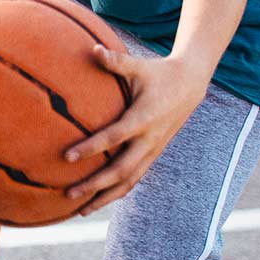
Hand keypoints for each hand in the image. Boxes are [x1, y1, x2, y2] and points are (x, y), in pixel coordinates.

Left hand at [62, 46, 210, 215]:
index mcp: (144, 118)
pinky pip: (135, 179)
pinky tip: (98, 202)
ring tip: (80, 210)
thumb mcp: (138, 66)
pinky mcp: (154, 155)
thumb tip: (92, 49)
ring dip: (105, 196)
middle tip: (69, 193)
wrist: (191, 84)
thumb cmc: (158, 73)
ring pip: (129, 181)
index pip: (114, 138)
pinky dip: (117, 192)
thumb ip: (114, 61)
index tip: (67, 156)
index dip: (91, 148)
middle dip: (96, 184)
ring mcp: (153, 150)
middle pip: (121, 169)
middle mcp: (150, 140)